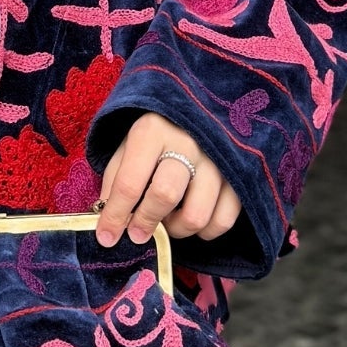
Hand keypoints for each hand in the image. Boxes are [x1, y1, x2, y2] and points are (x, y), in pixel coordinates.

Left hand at [96, 112, 241, 247]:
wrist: (198, 109)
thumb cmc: (157, 134)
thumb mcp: (128, 144)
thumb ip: (116, 179)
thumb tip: (107, 220)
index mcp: (152, 131)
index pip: (130, 182)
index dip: (115, 215)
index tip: (106, 237)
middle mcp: (187, 142)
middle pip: (165, 195)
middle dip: (146, 222)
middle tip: (137, 233)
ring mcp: (218, 159)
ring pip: (196, 215)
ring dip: (176, 229)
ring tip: (167, 221)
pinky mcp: (240, 175)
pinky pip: (223, 220)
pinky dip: (205, 231)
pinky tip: (191, 220)